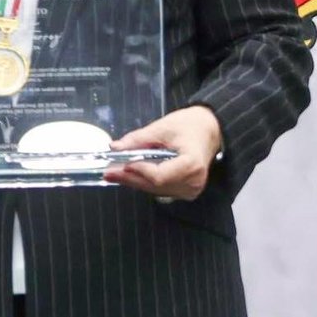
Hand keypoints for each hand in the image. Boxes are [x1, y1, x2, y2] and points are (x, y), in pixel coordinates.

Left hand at [105, 105, 223, 200]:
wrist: (209, 130)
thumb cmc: (189, 126)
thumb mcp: (161, 127)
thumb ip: (138, 139)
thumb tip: (115, 147)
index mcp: (191, 164)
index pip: (159, 176)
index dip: (138, 171)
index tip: (119, 164)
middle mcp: (193, 182)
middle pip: (155, 185)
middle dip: (129, 178)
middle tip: (107, 172)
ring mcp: (191, 190)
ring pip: (155, 189)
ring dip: (134, 181)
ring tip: (113, 173)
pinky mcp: (186, 191)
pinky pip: (160, 189)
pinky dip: (144, 182)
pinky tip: (129, 175)